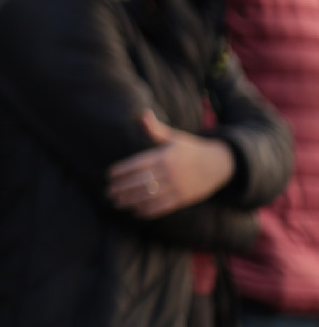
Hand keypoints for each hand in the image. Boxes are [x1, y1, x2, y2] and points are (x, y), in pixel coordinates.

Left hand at [107, 111, 235, 218]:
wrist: (219, 164)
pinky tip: (136, 212)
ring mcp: (177, 187)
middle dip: (122, 188)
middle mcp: (169, 172)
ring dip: (131, 201)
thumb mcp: (174, 137)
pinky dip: (149, 211)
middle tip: (108, 192)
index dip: (122, 170)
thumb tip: (143, 113)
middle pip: (140, 182)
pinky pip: (163, 207)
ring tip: (117, 203)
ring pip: (149, 196)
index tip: (109, 175)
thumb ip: (155, 129)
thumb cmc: (190, 149)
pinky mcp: (184, 199)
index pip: (137, 164)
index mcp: (164, 156)